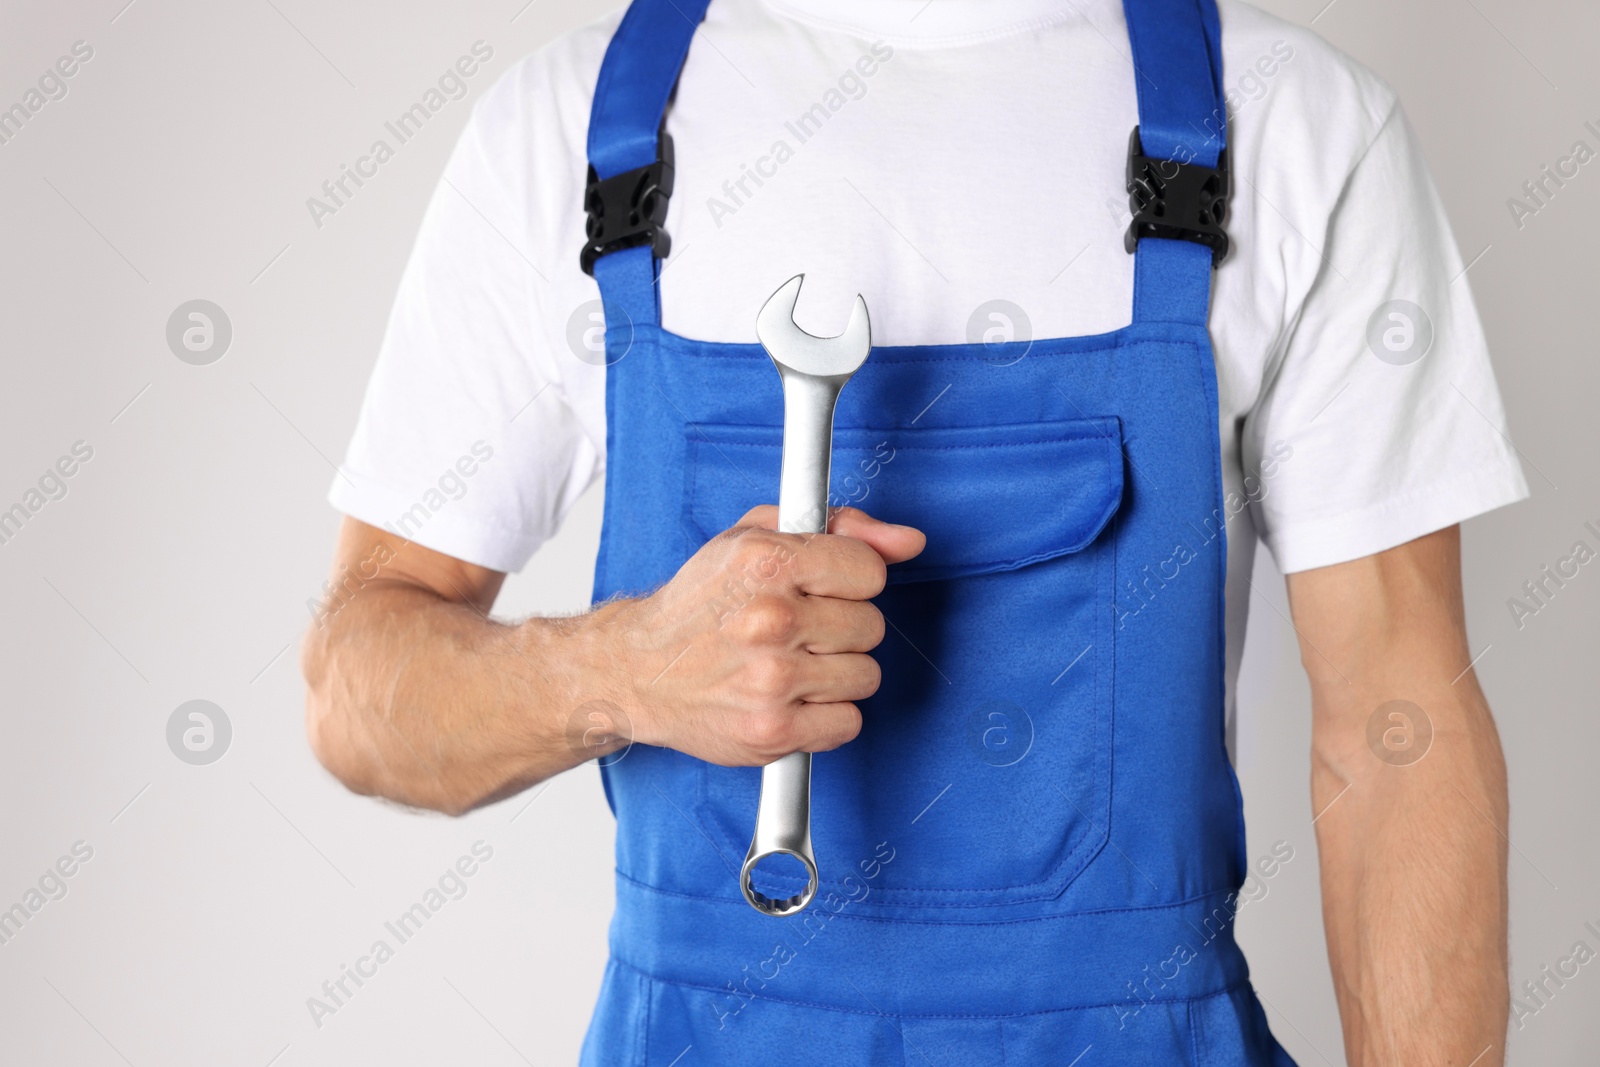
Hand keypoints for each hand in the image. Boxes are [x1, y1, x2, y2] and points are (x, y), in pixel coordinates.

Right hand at [605, 505, 924, 765]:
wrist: (638, 671)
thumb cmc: (699, 605)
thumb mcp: (756, 538)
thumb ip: (840, 527)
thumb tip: (908, 541)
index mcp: (767, 560)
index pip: (869, 572)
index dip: (849, 582)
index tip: (820, 590)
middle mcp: (771, 618)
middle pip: (870, 626)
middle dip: (841, 628)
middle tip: (797, 630)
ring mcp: (773, 678)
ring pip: (865, 675)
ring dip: (836, 674)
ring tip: (791, 664)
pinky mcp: (774, 729)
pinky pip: (848, 722)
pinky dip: (826, 715)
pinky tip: (791, 698)